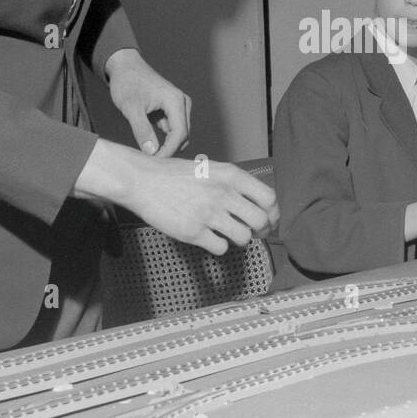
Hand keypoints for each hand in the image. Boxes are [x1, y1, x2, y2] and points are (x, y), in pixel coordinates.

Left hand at [105, 49, 190, 156]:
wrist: (125, 67)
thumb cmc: (127, 83)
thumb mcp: (131, 108)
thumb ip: (142, 130)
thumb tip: (151, 152)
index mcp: (176, 101)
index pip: (180, 133)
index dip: (168, 151)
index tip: (153, 163)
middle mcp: (182, 104)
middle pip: (183, 136)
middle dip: (169, 151)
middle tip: (151, 164)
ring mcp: (179, 107)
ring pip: (179, 135)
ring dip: (167, 147)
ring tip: (150, 157)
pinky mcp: (172, 111)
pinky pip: (173, 130)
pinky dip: (165, 141)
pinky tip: (151, 147)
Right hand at [118, 152, 277, 253]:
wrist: (143, 181)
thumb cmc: (176, 175)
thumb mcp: (211, 169)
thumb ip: (234, 184)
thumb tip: (257, 205)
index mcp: (231, 176)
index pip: (268, 198)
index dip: (273, 213)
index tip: (269, 219)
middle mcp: (223, 194)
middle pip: (260, 221)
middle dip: (260, 230)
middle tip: (253, 232)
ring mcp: (209, 214)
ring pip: (243, 238)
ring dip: (239, 238)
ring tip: (227, 232)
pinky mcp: (194, 232)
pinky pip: (220, 248)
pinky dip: (218, 246)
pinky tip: (209, 237)